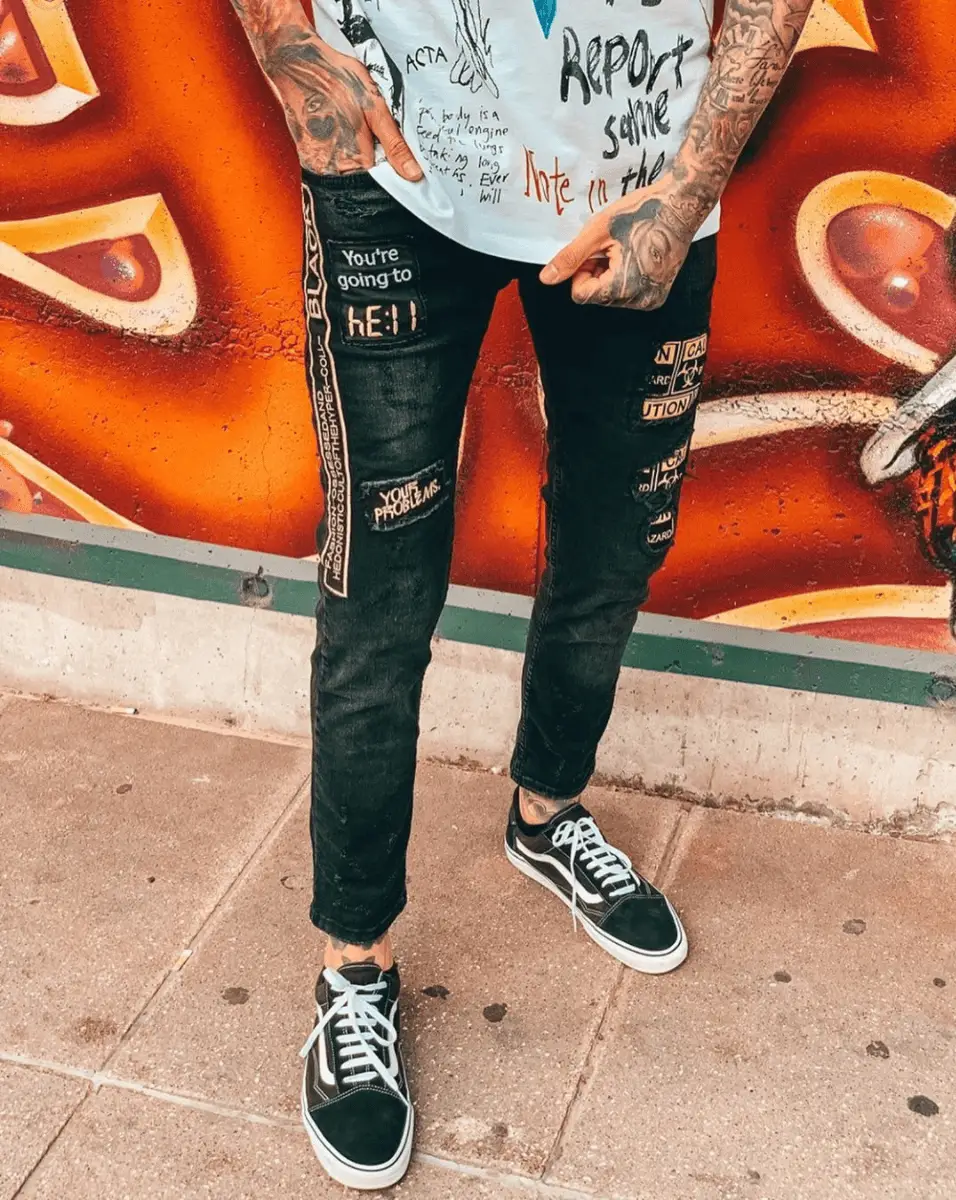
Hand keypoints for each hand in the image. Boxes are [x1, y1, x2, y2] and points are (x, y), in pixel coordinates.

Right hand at [273, 34, 422, 179]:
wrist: (296, 65)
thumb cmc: (337, 80)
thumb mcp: (375, 108)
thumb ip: (395, 145)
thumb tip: (413, 174)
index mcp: (358, 160)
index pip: (383, 177)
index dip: (387, 159)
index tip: (381, 139)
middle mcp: (335, 169)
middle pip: (363, 175)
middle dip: (368, 155)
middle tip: (360, 127)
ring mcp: (318, 166)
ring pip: (346, 171)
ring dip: (351, 153)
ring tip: (344, 126)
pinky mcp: (307, 160)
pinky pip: (329, 164)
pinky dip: (335, 150)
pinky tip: (333, 129)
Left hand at [540, 173, 703, 308]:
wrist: (681, 204)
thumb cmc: (641, 213)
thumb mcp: (597, 233)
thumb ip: (571, 258)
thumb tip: (546, 279)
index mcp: (622, 289)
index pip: (581, 294)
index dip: (581, 270)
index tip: (594, 249)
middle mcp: (640, 301)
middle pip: (597, 295)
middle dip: (597, 271)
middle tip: (612, 245)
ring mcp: (652, 298)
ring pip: (612, 294)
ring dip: (611, 272)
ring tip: (627, 247)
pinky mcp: (659, 293)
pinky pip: (630, 291)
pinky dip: (626, 274)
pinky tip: (637, 253)